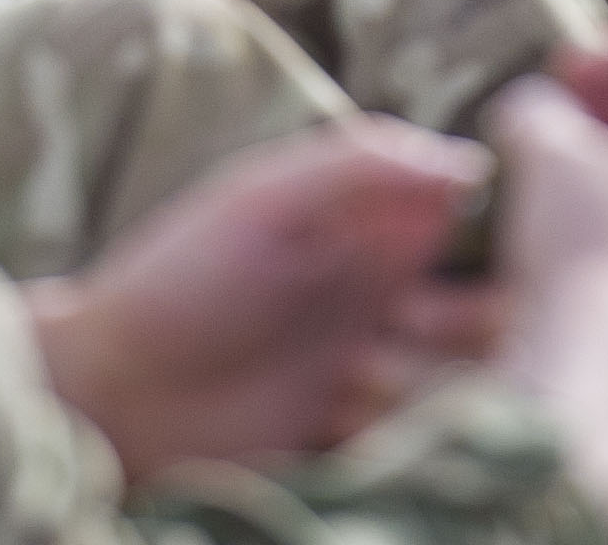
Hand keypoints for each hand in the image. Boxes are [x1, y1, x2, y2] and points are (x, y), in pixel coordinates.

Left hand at [30, 119, 502, 485]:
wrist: (109, 397)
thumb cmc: (177, 279)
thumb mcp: (265, 198)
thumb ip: (362, 165)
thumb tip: (472, 165)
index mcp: (378, 226)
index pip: (485, 225)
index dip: (498, 243)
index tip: (473, 258)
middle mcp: (393, 298)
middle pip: (494, 311)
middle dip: (466, 324)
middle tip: (399, 328)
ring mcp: (382, 374)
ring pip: (469, 381)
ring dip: (427, 382)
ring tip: (352, 377)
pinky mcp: (365, 441)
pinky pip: (429, 441)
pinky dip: (410, 437)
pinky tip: (344, 420)